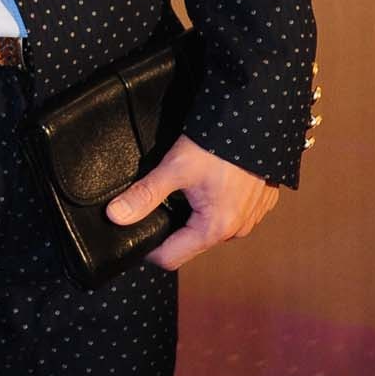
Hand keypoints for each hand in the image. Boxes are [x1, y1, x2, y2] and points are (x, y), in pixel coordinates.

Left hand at [106, 132, 280, 269]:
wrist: (257, 117)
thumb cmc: (217, 143)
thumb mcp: (175, 167)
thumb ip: (144, 194)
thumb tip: (115, 216)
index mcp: (215, 228)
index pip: (170, 258)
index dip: (148, 249)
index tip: (134, 232)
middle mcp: (237, 230)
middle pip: (191, 243)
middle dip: (171, 229)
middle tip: (157, 203)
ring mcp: (251, 218)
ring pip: (211, 229)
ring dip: (195, 216)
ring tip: (184, 191)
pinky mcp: (259, 204)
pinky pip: (231, 214)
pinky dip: (217, 205)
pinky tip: (209, 184)